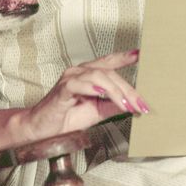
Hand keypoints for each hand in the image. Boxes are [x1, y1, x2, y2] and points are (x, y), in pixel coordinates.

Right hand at [21, 50, 146, 140]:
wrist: (44, 130)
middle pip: (109, 72)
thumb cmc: (67, 117)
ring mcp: (70, 78)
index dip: (124, 57)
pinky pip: (78, 84)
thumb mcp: (98, 112)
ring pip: (98, 76)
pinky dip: (92, 87)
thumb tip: (134, 104)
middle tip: (141, 104)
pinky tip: (102, 93)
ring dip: (115, 91)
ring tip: (126, 105)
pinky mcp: (62, 89)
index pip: (109, 62)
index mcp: (89, 75)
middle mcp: (80, 72)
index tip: (141, 54)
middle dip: (128, 89)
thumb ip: (114, 106)